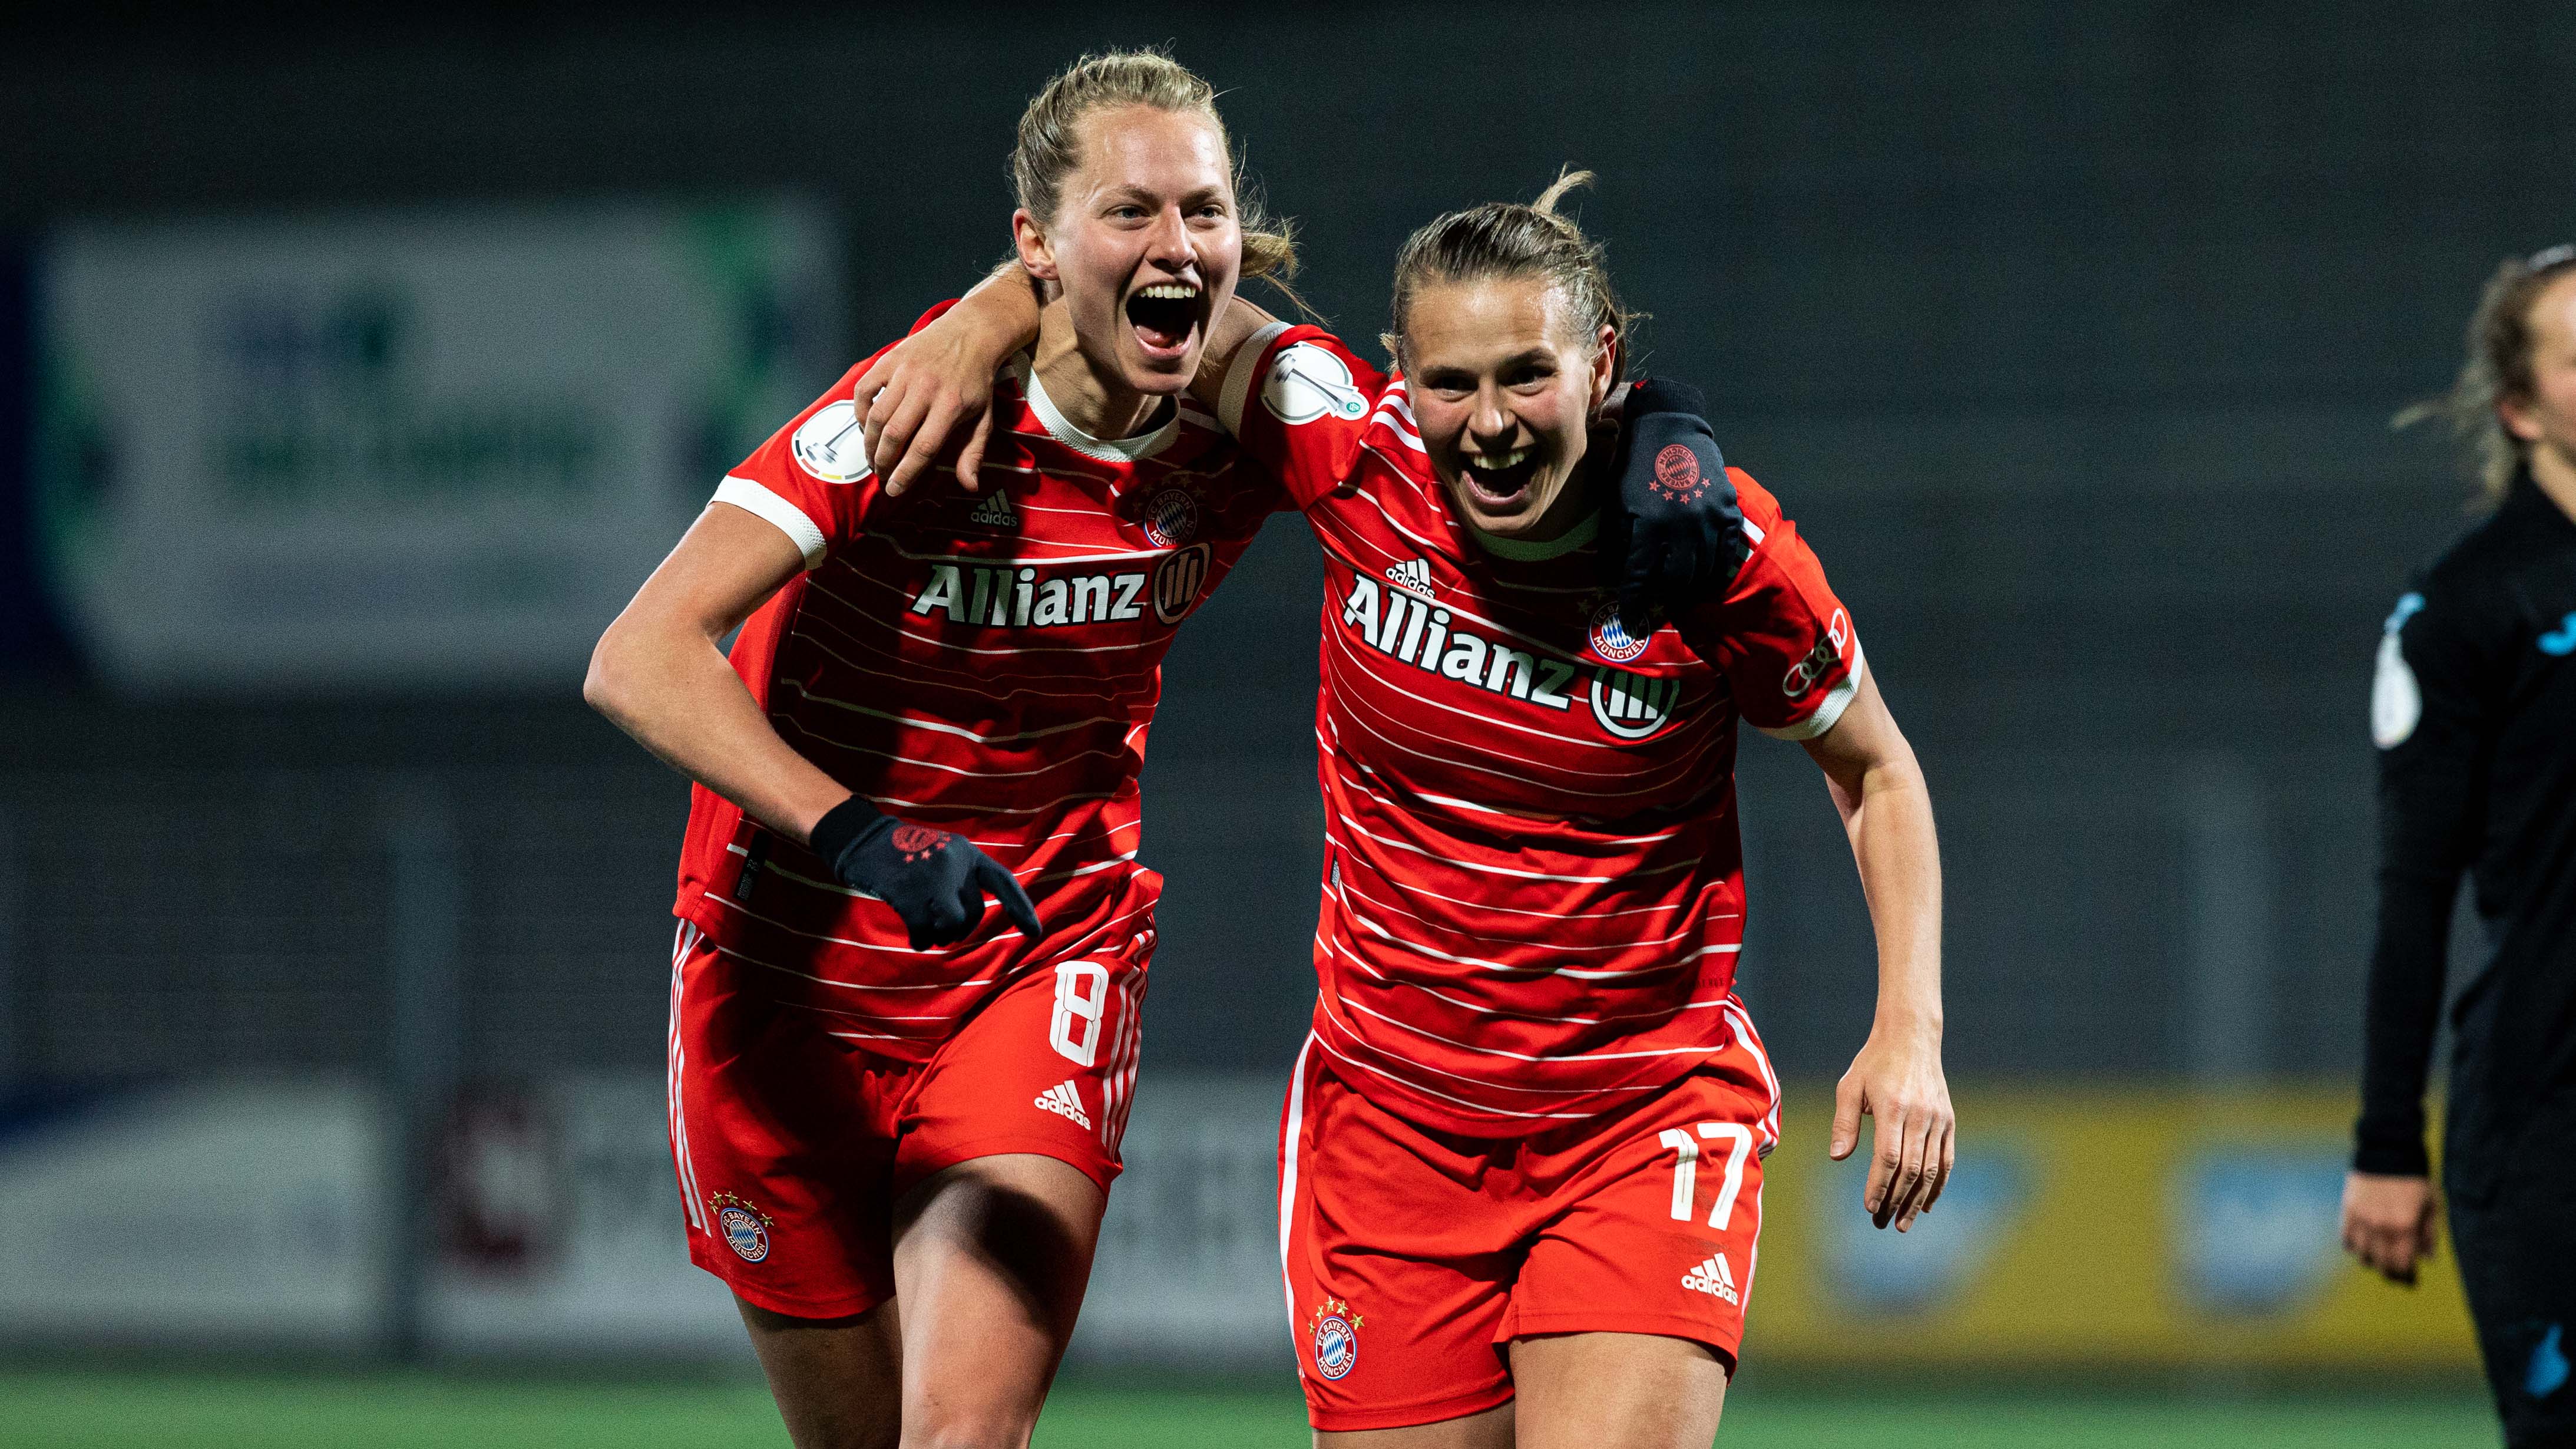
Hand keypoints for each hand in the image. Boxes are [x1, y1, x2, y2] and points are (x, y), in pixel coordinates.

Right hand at [808, 799, 1042, 950]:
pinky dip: (920, 940)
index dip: (1021, 908)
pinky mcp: (908, 893)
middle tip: (940, 928)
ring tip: (927, 929)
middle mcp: (954, 862)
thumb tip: (967, 920)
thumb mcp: (940, 853)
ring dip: (940, 935)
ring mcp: (931, 877)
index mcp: (966, 853)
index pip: (1002, 882)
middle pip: (972, 914)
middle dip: (959, 929)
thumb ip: (960, 878)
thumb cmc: (903, 854)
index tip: (1035, 933)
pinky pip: (925, 932)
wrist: (863, 840)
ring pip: (952, 925)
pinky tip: (913, 937)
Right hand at [849, 292, 1033, 496]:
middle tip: (881, 474)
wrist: (971, 333)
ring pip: (877, 415)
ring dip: (869, 442)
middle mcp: (926, 388)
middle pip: (895, 434)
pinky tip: (866, 425)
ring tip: (872, 457)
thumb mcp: (983, 418)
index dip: (905, 473)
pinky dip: (859, 410)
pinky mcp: (890, 359)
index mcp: (951, 406)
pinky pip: (864, 389)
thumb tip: (969, 485)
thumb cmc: (977, 382)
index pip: (923, 448)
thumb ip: (973, 452)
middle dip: (883, 461)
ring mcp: (905, 372)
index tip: (894, 490)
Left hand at [1600, 377, 1749, 630]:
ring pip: (1704, 572)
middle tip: (1658, 606)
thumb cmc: (1635, 466)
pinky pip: (1727, 554)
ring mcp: (1709, 518)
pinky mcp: (1728, 510)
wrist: (1670, 427)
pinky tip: (1707, 580)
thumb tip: (1615, 579)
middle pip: (1676, 581)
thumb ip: (1618, 542)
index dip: (1634, 604)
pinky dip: (1717, 572)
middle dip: (1664, 599)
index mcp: (1648, 524)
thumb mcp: (1616, 503)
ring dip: (1691, 590)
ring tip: (1681, 596)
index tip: (1629, 622)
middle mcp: (1681, 526)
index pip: (1640, 577)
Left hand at [1829, 1019, 1953, 1231]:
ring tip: (1902, 1224)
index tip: (1868, 1207)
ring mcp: (1939, 1120)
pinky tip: (1926, 1205)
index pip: (1888, 1157)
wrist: (1911, 1038)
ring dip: (1917, 1200)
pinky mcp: (1949, 1122)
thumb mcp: (1850, 1086)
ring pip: (1931, 1170)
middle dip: (1895, 1200)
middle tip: (1880, 1223)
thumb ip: (1844, 1123)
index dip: (1879, 1185)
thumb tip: (1837, 1157)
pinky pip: (1946, 1160)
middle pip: (1911, 1169)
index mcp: (1894, 1107)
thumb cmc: (1873, 1063)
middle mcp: (1921, 1116)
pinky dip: (1938, 1185)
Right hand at [2340, 1172, 2437, 1285]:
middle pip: (2382, 1264)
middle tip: (2397, 1274)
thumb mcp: (2431, 1205)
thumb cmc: (2415, 1178)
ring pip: (2363, 1256)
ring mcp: (2362, 1220)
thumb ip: (2430, 1234)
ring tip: (2380, 1259)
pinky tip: (2364, 1245)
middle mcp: (2381, 1227)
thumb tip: (2428, 1258)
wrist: (2387, 1150)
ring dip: (2373, 1261)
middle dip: (2391, 1273)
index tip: (2411, 1279)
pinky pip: (2347, 1240)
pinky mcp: (2348, 1211)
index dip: (2407, 1276)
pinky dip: (2355, 1247)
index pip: (2403, 1264)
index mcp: (2405, 1227)